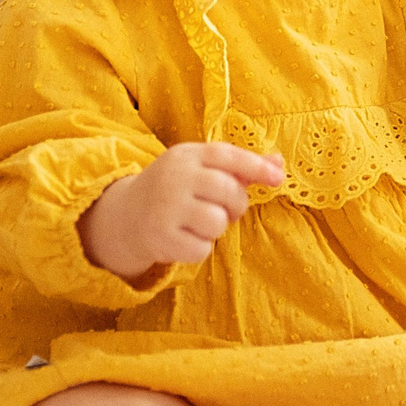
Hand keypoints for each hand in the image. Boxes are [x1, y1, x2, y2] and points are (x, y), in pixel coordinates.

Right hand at [78, 142, 285, 281]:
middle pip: (230, 192)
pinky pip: (202, 249)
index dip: (256, 166)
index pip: (228, 156)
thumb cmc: (177, 190)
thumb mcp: (201, 170)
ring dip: (217, 228)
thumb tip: (279, 163)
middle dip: (237, 205)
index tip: (278, 180)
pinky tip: (185, 238)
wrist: (125, 215)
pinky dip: (200, 249)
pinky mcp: (159, 236)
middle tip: (225, 210)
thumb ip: (240, 168)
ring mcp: (165, 207)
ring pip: (218, 222)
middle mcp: (175, 177)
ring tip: (201, 223)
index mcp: (187, 155)